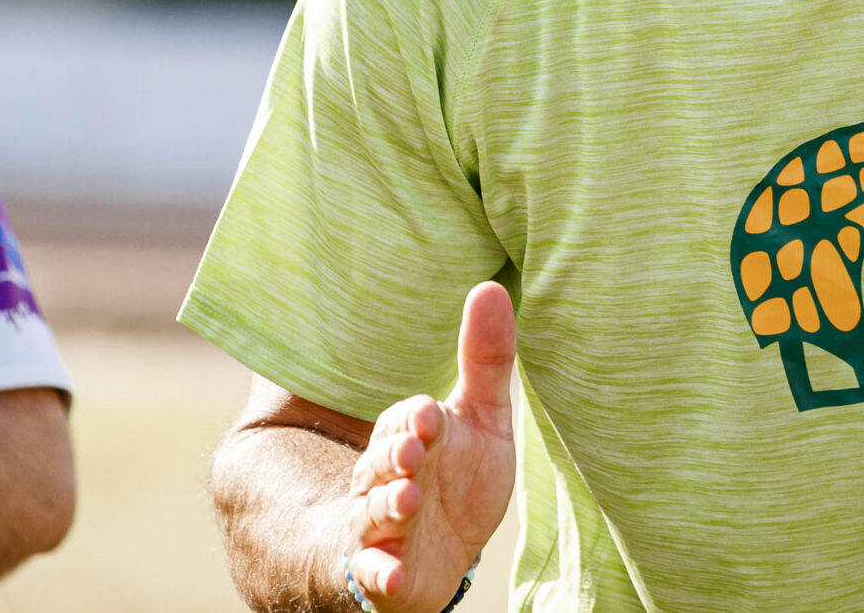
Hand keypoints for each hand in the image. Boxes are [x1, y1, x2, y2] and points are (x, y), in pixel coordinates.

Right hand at [342, 283, 516, 612]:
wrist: (442, 554)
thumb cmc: (458, 478)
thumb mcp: (482, 421)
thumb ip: (486, 362)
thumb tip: (491, 287)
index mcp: (408, 436)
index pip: (406, 421)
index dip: (416, 420)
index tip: (431, 414)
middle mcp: (385, 478)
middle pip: (383, 463)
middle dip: (395, 457)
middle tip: (413, 452)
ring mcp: (379, 526)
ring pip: (373, 513)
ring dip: (388, 507)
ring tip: (408, 501)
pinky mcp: (380, 571)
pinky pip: (372, 573)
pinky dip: (380, 575)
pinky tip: (393, 576)